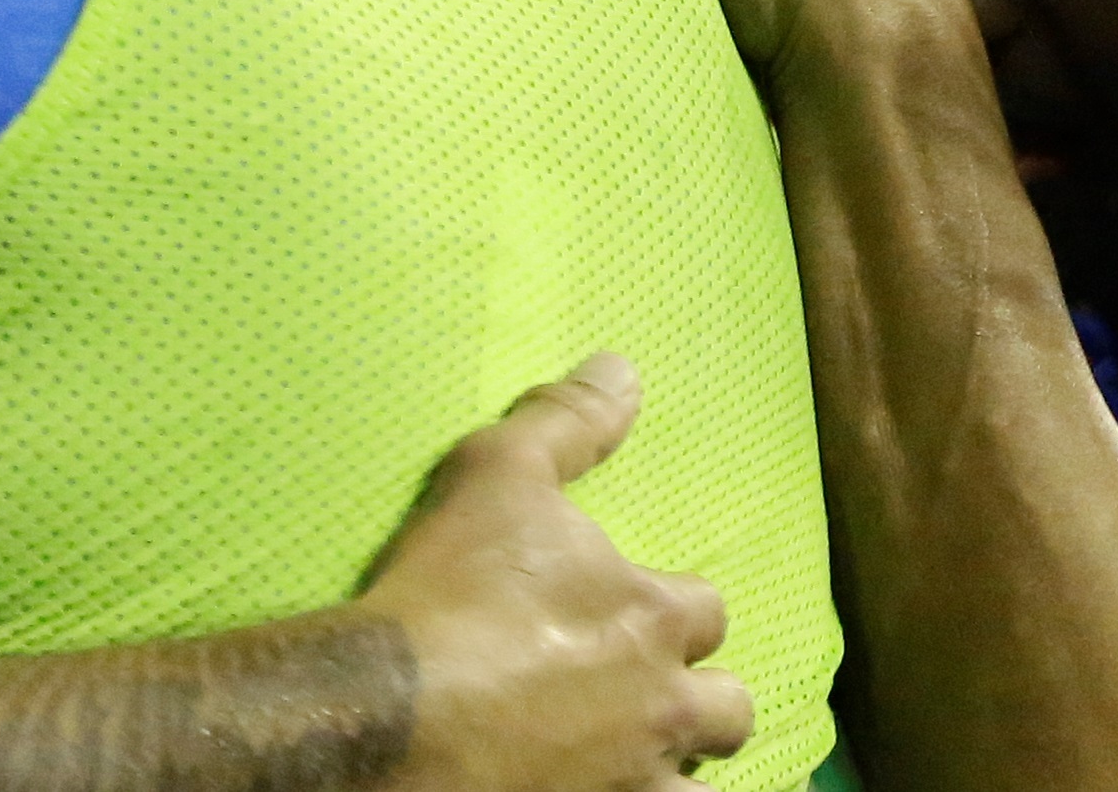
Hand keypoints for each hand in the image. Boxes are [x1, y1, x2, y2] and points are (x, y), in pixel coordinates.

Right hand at [356, 357, 753, 791]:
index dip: (675, 610)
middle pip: (728, 713)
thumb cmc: (449, 588)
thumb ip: (570, 421)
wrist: (389, 713)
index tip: (636, 611)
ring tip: (632, 765)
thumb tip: (623, 368)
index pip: (708, 610)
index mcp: (654, 618)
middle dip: (699, 704)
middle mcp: (662, 710)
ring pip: (696, 791)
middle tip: (644, 699)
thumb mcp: (501, 473)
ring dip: (673, 774)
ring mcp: (631, 784)